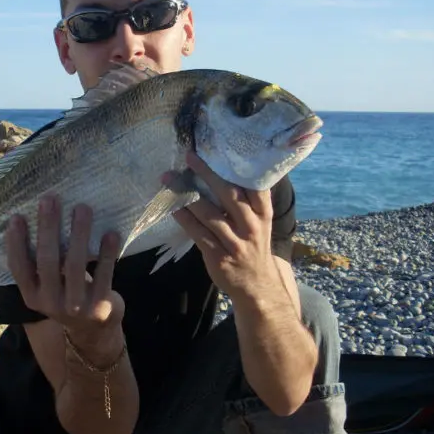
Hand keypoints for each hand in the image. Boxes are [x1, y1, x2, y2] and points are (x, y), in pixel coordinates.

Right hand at [6, 194, 124, 337]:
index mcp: (31, 296)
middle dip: (48, 227)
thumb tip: (38, 216)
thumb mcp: (48, 284)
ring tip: (82, 208)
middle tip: (50, 199)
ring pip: (75, 265)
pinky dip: (107, 253)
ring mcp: (75, 306)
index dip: (16, 243)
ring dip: (79, 233)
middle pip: (47, 260)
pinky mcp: (100, 306)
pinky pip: (104, 275)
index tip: (16, 217)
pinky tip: (111, 233)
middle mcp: (50, 303)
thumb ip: (40, 262)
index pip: (18, 267)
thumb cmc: (67, 293)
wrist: (94, 330)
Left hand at [171, 151, 274, 297]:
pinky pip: (197, 233)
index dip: (237, 166)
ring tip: (169, 178)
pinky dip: (183, 218)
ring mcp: (235, 242)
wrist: (256, 285)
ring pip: (209, 214)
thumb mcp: (260, 222)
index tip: (219, 148)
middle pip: (229, 194)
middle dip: (207, 173)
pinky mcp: (219, 256)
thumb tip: (222, 168)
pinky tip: (172, 206)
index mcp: (263, 213)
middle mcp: (252, 226)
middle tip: (189, 156)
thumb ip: (247, 199)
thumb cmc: (253, 245)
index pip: (255, 185)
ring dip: (186, 194)